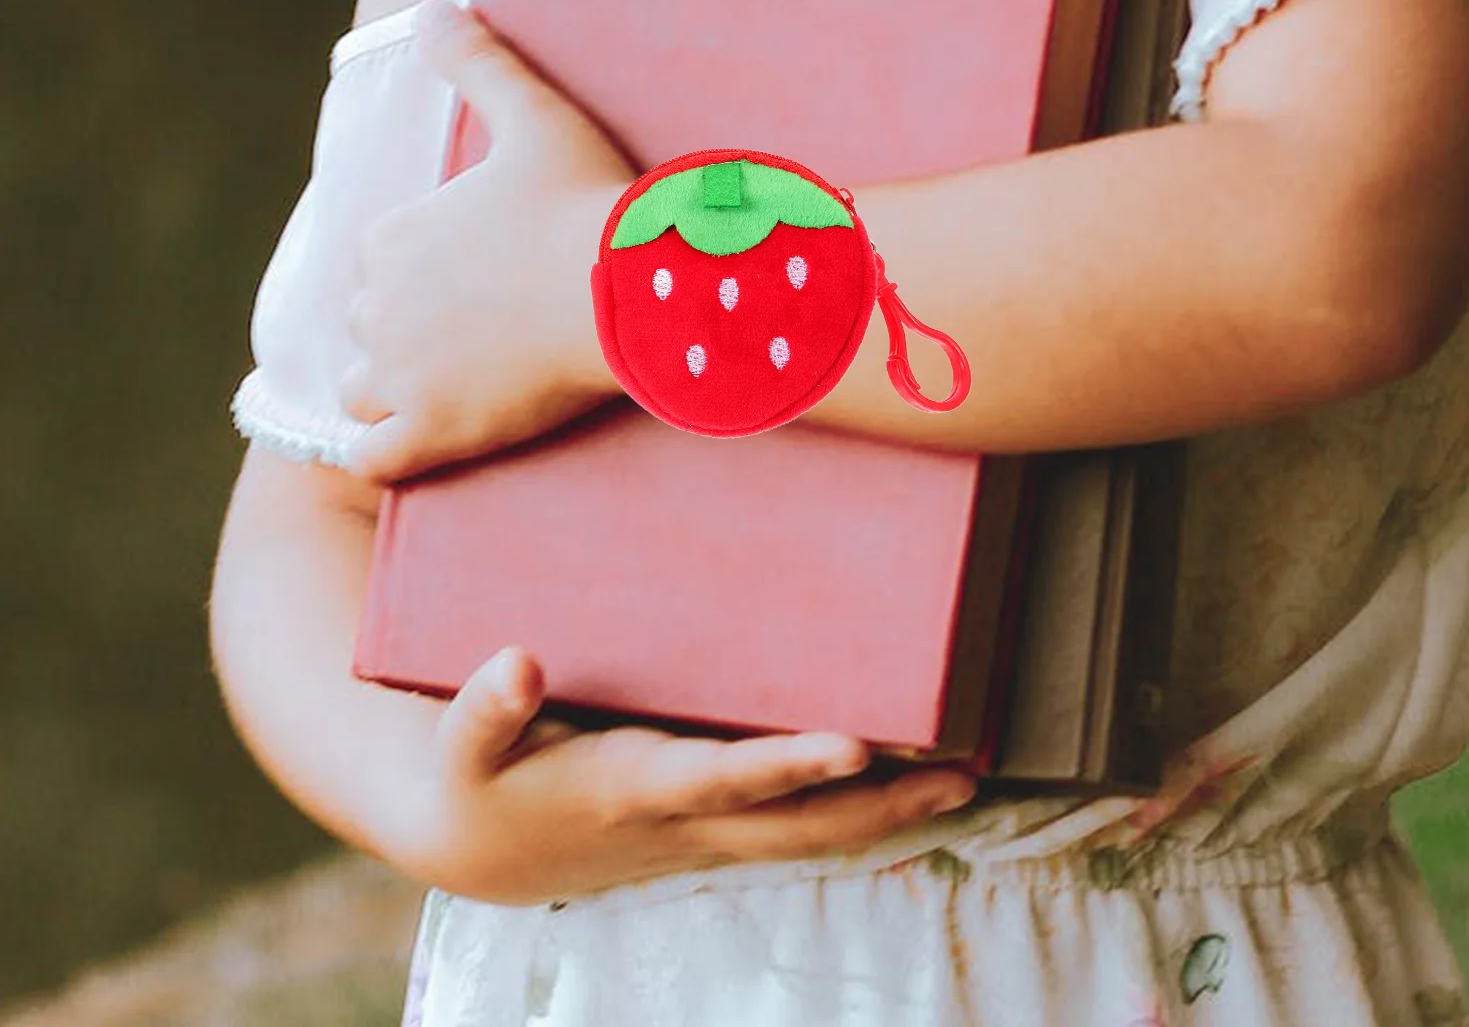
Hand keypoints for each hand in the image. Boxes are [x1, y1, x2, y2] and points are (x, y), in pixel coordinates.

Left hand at [340, 1, 634, 482]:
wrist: (634, 288)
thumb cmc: (586, 202)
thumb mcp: (534, 115)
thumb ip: (476, 60)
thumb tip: (433, 7)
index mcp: (394, 235)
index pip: (375, 261)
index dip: (418, 270)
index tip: (474, 276)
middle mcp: (378, 306)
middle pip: (367, 325)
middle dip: (405, 329)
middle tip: (477, 332)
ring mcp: (401, 375)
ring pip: (362, 391)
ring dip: (393, 390)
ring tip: (454, 386)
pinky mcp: (432, 433)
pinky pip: (372, 459)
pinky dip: (386, 452)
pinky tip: (424, 440)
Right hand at [391, 647, 979, 905]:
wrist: (480, 853)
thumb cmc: (476, 783)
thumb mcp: (461, 746)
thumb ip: (485, 707)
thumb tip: (519, 660)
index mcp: (630, 791)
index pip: (723, 779)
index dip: (787, 765)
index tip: (855, 743)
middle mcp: (683, 822)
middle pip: (797, 825)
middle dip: (880, 803)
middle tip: (963, 774)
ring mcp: (704, 832)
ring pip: (809, 835)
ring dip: (886, 811)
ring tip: (964, 777)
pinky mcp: (709, 826)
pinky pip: (793, 826)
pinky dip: (851, 808)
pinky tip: (899, 779)